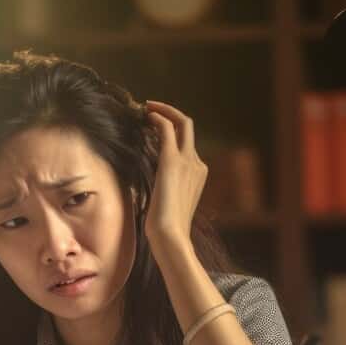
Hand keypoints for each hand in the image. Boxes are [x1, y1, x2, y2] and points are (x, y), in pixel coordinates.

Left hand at [144, 100, 208, 255]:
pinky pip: (167, 129)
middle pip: (188, 127)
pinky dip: (158, 117)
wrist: (171, 237)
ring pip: (181, 123)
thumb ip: (166, 189)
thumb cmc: (167, 228)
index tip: (156, 126)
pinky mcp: (172, 162)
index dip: (173, 131)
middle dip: (170, 113)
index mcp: (199, 174)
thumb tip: (154, 186)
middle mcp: (198, 164)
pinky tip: (146, 114)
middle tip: (150, 108)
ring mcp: (188, 162)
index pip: (188, 144)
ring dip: (163, 112)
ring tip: (145, 109)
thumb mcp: (169, 204)